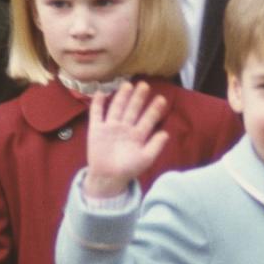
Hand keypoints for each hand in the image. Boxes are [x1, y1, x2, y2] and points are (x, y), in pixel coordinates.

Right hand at [84, 81, 167, 198]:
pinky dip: (97, 104)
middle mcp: (125, 128)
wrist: (108, 178)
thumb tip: (166, 133)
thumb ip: (155, 146)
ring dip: (121, 97)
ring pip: (117, 108)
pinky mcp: (96, 130)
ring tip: (127, 85)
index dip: (154, 110)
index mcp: (137, 135)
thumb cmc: (128, 170)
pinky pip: (96, 114)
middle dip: (138, 98)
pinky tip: (101, 93)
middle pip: (132, 109)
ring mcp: (110, 127)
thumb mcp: (145, 159)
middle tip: (145, 85)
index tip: (161, 99)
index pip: (147, 119)